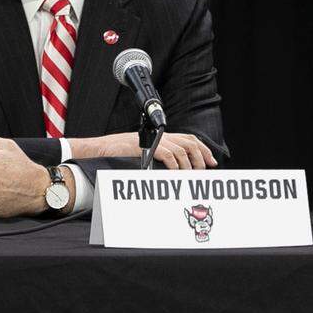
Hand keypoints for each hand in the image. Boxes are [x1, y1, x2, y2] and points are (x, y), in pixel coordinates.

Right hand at [68, 131, 217, 169]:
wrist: (100, 148)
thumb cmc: (118, 153)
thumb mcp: (143, 153)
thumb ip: (159, 156)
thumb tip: (176, 170)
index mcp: (161, 136)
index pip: (189, 139)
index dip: (203, 150)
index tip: (211, 162)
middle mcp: (160, 136)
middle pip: (190, 142)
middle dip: (201, 157)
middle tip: (205, 170)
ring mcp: (153, 140)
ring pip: (182, 150)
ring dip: (188, 165)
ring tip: (190, 176)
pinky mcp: (147, 146)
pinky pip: (168, 155)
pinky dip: (175, 165)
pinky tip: (176, 174)